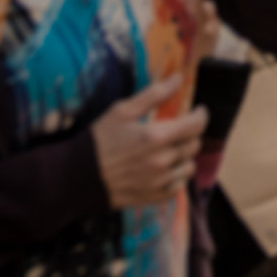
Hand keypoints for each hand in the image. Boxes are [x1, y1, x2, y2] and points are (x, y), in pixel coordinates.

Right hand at [91, 82, 206, 209]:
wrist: (74, 178)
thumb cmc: (98, 140)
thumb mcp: (123, 110)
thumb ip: (154, 94)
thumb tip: (179, 78)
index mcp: (156, 136)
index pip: (197, 124)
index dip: (201, 114)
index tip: (197, 110)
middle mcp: (162, 161)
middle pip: (195, 144)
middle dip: (190, 133)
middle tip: (178, 129)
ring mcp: (157, 183)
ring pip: (189, 167)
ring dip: (184, 156)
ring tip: (171, 149)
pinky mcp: (151, 198)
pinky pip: (177, 188)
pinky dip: (176, 178)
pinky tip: (164, 170)